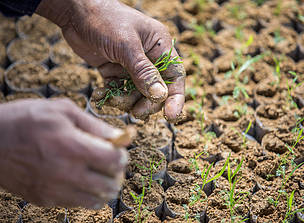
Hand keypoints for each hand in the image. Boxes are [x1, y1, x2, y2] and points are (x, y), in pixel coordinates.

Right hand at [0, 99, 127, 208]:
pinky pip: (79, 205)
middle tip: (111, 162)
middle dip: (117, 172)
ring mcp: (55, 190)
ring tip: (101, 173)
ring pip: (98, 199)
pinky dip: (90, 196)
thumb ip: (94, 124)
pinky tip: (84, 182)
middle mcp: (66, 173)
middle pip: (111, 183)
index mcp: (72, 146)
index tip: (118, 149)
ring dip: (106, 186)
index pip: (114, 160)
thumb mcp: (61, 110)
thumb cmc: (25, 119)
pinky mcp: (45, 199)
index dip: (122, 155)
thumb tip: (120, 135)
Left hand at [36, 0, 184, 121]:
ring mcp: (131, 67)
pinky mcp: (115, 72)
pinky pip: (119, 91)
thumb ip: (143, 71)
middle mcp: (149, 58)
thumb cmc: (105, 20)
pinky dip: (111, 96)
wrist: (75, 13)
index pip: (175, 75)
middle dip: (146, 103)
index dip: (175, 97)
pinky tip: (99, 95)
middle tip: (135, 112)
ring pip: (136, 94)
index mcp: (159, 46)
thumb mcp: (126, 45)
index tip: (170, 115)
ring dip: (125, 101)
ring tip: (110, 99)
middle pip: (156, 90)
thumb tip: (160, 95)